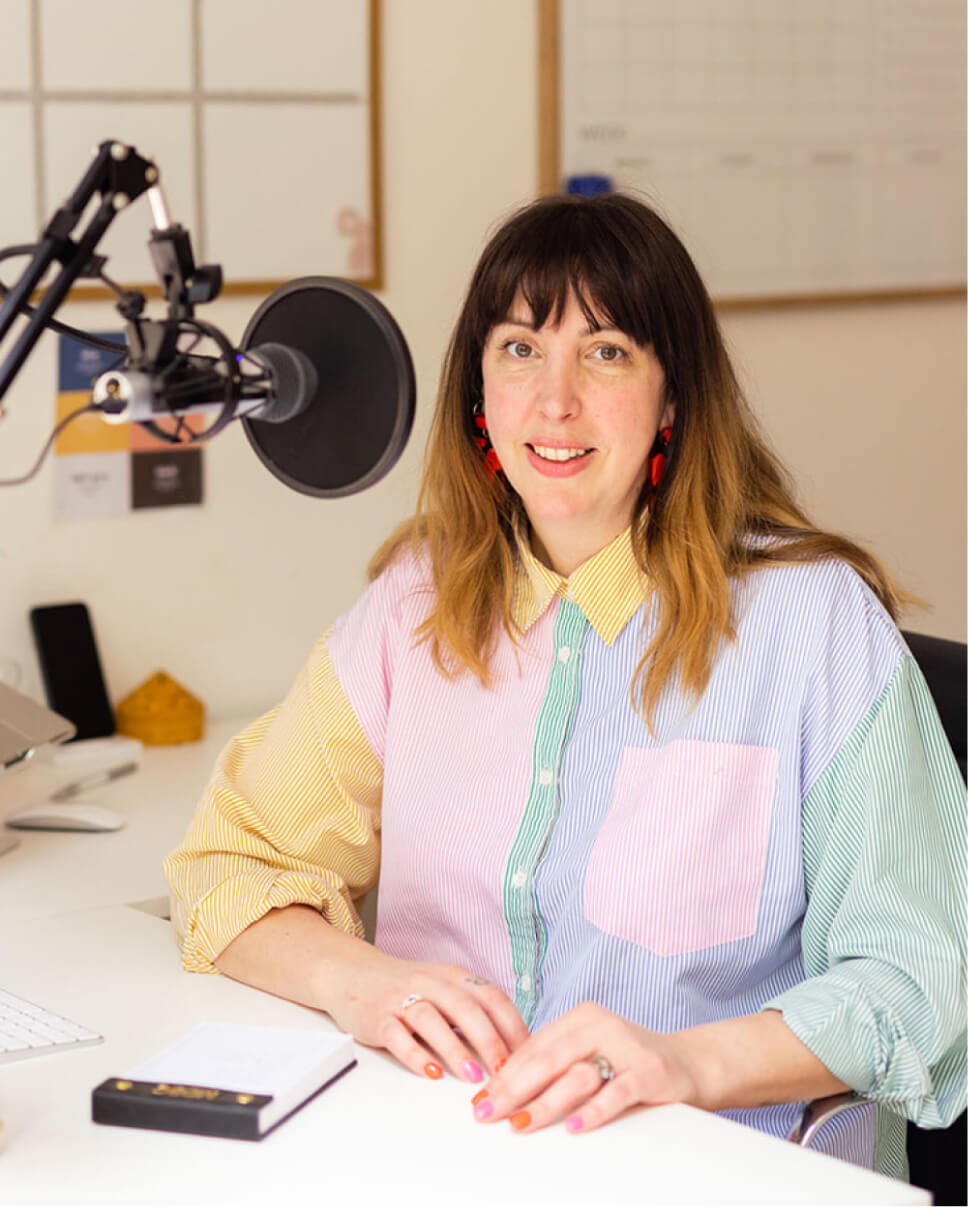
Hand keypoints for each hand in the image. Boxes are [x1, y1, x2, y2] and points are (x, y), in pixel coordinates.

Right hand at [322, 946, 529, 1083]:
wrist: (353, 974)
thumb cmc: (407, 989)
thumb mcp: (444, 991)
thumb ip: (473, 1013)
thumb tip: (513, 1048)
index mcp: (454, 977)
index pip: (491, 996)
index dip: (512, 1025)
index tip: (528, 1055)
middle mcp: (430, 983)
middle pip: (466, 1007)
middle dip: (489, 1040)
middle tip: (505, 1071)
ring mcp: (402, 999)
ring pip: (432, 1019)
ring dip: (455, 1049)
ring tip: (472, 1077)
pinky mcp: (377, 1017)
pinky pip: (397, 1035)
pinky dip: (415, 1055)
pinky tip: (431, 1072)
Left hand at [468, 1001, 704, 1133]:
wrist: (689, 1062)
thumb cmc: (629, 1062)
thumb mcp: (590, 1053)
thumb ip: (556, 1063)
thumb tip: (503, 1090)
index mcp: (581, 1017)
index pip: (533, 1046)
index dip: (504, 1073)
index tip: (480, 1098)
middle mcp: (600, 1025)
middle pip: (548, 1058)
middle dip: (513, 1089)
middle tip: (488, 1113)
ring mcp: (626, 1046)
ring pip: (577, 1075)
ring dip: (545, 1102)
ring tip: (521, 1124)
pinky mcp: (649, 1072)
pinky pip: (616, 1092)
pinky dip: (593, 1111)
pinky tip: (573, 1128)